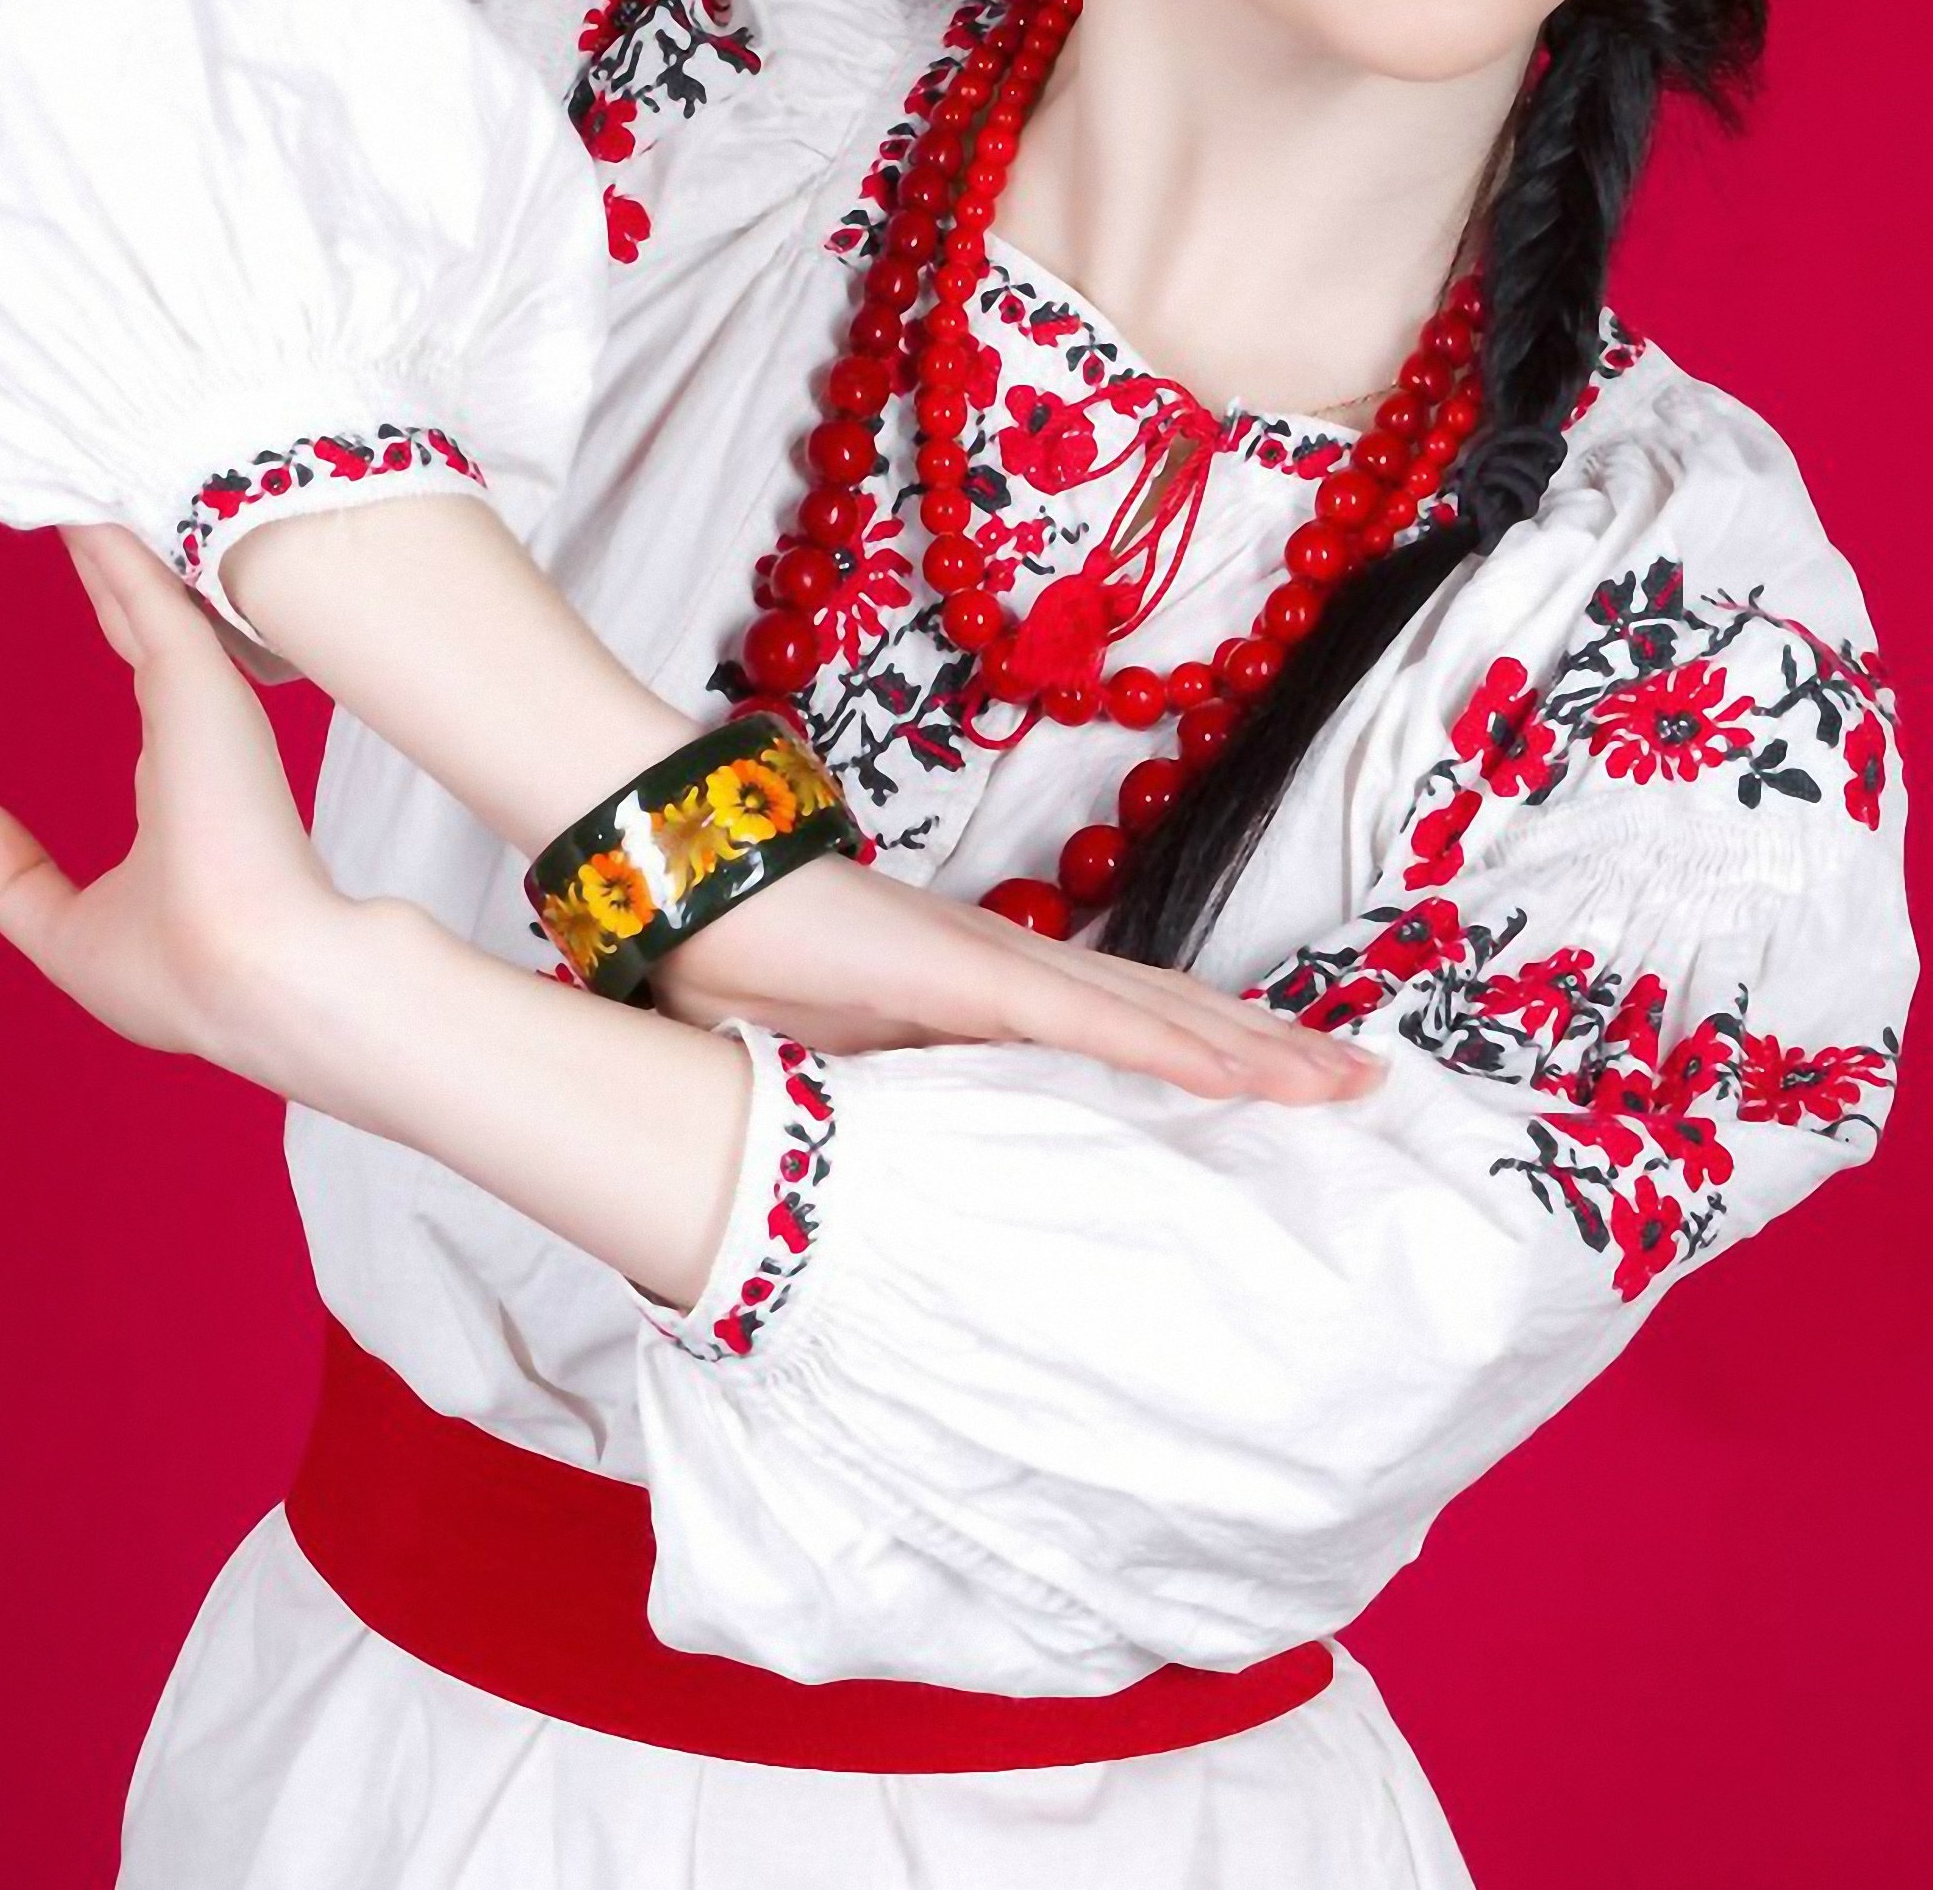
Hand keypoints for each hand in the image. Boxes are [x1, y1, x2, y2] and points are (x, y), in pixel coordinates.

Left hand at [0, 523, 351, 1075]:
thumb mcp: (62, 928)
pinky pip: (140, 589)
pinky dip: (111, 545)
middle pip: (147, 617)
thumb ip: (7, 872)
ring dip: (114, 535)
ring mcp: (203, 702)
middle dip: (116, 559)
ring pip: (147, 591)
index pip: (146, 678)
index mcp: (181, 788)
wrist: (257, 974)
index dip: (118, 615)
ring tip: (84, 461)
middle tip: (86, 488)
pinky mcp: (198, 681)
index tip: (93, 567)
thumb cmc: (178, 967)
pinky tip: (81, 499)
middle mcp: (198, 730)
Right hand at [647, 852, 1386, 1106]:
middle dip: (1270, 1048)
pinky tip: (1235, 1071)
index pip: (1125, 1020)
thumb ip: (891, 1098)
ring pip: (1154, 1011)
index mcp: (986, 990)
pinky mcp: (967, 975)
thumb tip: (923, 1160)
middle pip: (1169, 1009)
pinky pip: (1088, 1020)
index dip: (1212, 1046)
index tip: (1288, 1081)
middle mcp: (1014, 967)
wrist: (685, 888)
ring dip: (1253, 1049)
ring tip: (1338, 1082)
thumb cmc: (743, 968)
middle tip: (1363, 1084)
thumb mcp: (832, 1061)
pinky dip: (1168, 1045)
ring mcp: (996, 965)